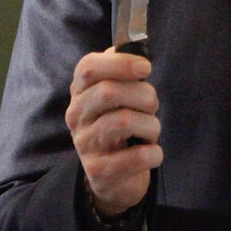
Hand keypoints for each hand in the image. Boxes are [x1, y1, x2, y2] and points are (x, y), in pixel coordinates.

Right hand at [64, 49, 161, 216]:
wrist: (115, 177)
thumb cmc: (122, 128)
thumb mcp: (120, 98)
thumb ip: (123, 74)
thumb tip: (134, 53)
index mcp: (81, 93)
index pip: (88, 67)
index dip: (120, 63)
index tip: (146, 68)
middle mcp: (77, 116)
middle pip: (109, 91)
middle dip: (144, 96)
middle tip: (152, 106)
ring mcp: (84, 144)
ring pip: (124, 121)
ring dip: (151, 125)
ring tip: (151, 132)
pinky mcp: (99, 171)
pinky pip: (135, 157)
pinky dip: (153, 153)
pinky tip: (152, 153)